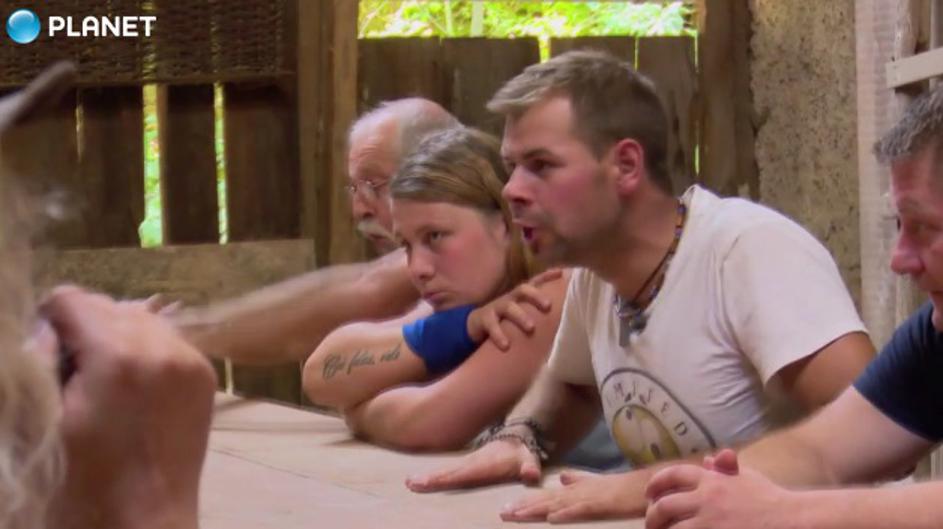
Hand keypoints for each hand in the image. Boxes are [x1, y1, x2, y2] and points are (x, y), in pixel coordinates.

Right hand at [43, 286, 216, 528]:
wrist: (147, 518)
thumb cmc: (85, 476)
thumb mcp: (51, 413)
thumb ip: (49, 360)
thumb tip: (51, 328)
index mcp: (118, 355)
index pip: (74, 300)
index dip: (51, 320)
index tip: (45, 349)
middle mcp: (161, 346)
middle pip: (111, 304)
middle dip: (86, 327)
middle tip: (73, 368)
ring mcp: (190, 359)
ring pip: (143, 318)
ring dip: (119, 335)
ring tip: (106, 376)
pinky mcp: (205, 374)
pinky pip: (169, 340)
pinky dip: (148, 351)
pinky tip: (135, 385)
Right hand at [405, 437, 541, 491]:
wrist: (517, 436)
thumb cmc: (522, 453)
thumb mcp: (529, 460)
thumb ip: (529, 467)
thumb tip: (530, 475)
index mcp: (484, 464)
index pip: (462, 473)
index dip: (445, 479)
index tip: (426, 481)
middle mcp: (471, 463)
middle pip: (448, 472)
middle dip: (430, 478)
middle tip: (410, 483)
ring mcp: (466, 463)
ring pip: (445, 470)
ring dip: (428, 477)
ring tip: (409, 483)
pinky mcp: (464, 466)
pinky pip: (447, 472)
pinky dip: (433, 476)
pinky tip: (418, 481)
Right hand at [466, 268, 562, 348]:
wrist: (476, 325)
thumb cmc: (506, 320)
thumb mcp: (521, 313)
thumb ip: (538, 314)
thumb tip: (565, 319)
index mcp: (519, 297)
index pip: (534, 282)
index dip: (546, 276)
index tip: (560, 272)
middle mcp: (509, 298)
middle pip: (522, 290)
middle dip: (536, 296)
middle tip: (548, 306)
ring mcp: (496, 307)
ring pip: (509, 307)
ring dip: (520, 316)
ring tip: (531, 328)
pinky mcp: (484, 319)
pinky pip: (491, 325)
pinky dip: (499, 335)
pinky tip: (506, 345)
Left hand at [501, 468, 648, 522]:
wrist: (644, 486)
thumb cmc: (621, 488)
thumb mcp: (596, 484)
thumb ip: (578, 480)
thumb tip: (563, 477)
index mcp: (575, 489)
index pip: (546, 497)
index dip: (526, 502)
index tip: (507, 508)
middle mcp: (577, 492)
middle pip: (546, 501)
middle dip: (524, 507)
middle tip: (503, 512)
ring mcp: (588, 498)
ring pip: (557, 505)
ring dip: (537, 510)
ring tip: (518, 515)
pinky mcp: (601, 506)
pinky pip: (581, 511)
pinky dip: (566, 514)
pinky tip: (553, 518)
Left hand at [645, 450, 794, 528]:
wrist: (794, 522)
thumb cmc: (772, 502)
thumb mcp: (747, 479)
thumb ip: (725, 470)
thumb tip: (707, 461)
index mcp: (712, 480)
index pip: (673, 475)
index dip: (656, 484)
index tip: (649, 495)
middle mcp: (707, 500)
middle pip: (663, 507)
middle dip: (652, 517)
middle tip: (651, 524)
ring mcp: (710, 524)